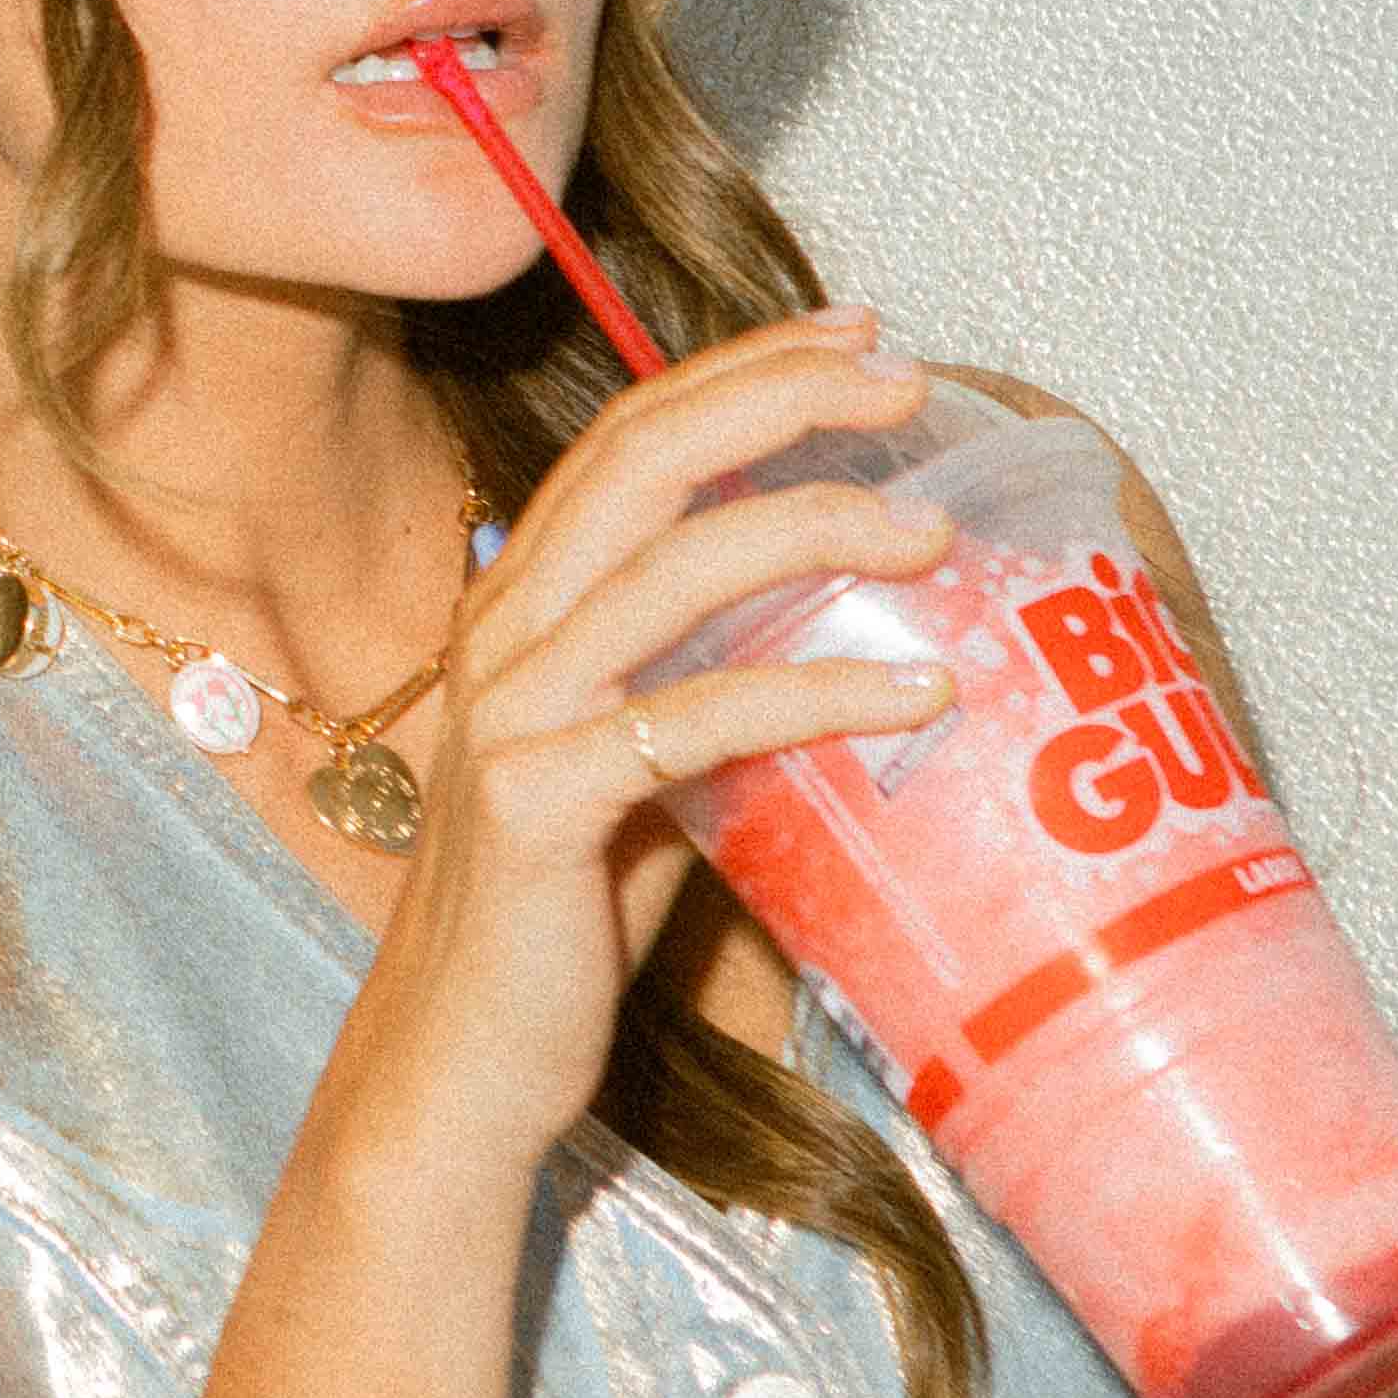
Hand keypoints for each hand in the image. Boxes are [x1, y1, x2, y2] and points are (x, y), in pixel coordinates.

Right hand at [340, 311, 959, 1165]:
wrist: (461, 1061)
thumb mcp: (632, 760)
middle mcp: (502, 632)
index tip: (858, 335)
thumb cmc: (560, 918)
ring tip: (936, 530)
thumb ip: (693, 674)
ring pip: (674, 569)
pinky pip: (695, 719)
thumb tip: (839, 616)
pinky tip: (915, 688)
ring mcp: (510, 713)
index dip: (744, 368)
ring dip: (817, 527)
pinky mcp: (538, 802)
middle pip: (646, 462)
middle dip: (781, 397)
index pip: (631, 438)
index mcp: (518, 604)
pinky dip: (816, 691)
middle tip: (905, 382)